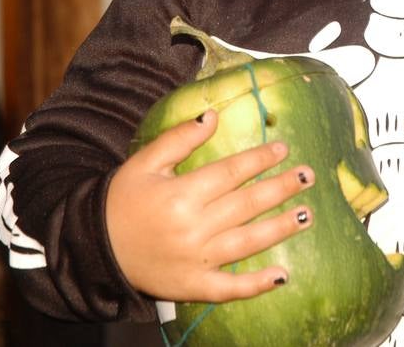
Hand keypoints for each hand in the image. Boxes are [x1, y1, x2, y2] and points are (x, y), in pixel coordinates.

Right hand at [105, 109, 314, 302]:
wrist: (93, 248)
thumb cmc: (121, 200)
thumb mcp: (144, 162)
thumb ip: (180, 139)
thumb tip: (213, 114)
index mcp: (182, 193)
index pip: (231, 172)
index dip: (260, 159)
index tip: (283, 149)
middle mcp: (193, 226)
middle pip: (247, 204)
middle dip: (281, 188)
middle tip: (309, 176)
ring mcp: (194, 259)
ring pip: (246, 242)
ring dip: (280, 229)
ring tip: (307, 215)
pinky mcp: (191, 286)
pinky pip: (228, 288)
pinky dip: (255, 285)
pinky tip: (282, 276)